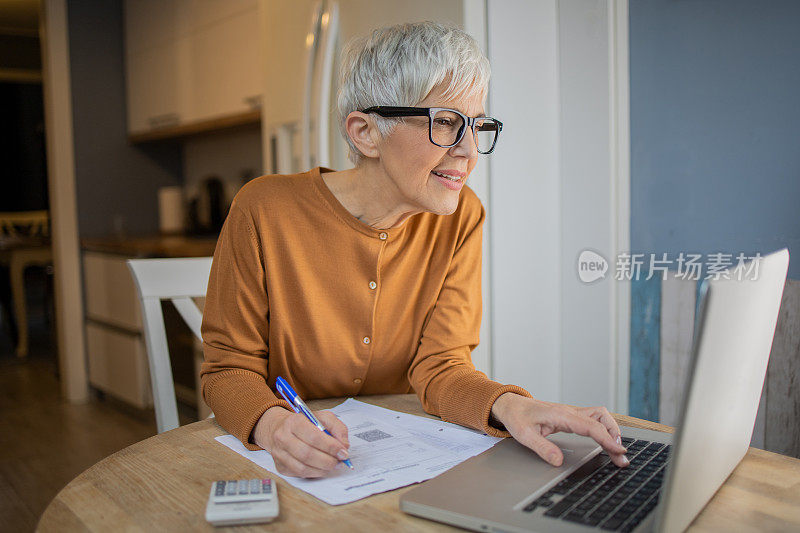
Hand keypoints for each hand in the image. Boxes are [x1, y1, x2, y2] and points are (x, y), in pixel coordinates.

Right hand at [252, 406, 349, 477]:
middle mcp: (283, 438)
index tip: (343, 452)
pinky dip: (314, 473)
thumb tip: (344, 445)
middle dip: (328, 460)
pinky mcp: (280, 466)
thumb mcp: (322, 417)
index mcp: (294, 422)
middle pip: (307, 454)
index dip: (331, 447)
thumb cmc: (304, 423)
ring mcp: (279, 454)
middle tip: (339, 461)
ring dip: (322, 469)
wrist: (278, 428)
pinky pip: (299, 474)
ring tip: (332, 465)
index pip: (314, 437)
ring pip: (303, 468)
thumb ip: (337, 427)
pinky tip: (321, 468)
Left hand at [491, 393, 629, 467]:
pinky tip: (606, 439)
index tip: (619, 451)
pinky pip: (593, 418)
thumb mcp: (524, 435)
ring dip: (612, 430)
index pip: (591, 426)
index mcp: (561, 415)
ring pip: (600, 416)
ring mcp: (571, 412)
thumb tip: (558, 461)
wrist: (510, 405)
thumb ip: (542, 448)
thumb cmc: (517, 417)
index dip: (607, 439)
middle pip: (601, 418)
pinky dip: (604, 428)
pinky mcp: (570, 416)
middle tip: (621, 456)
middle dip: (615, 436)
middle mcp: (570, 412)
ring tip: (617, 449)